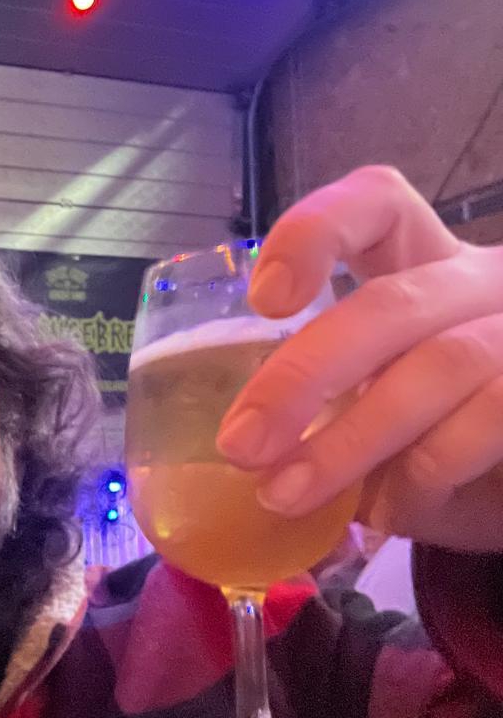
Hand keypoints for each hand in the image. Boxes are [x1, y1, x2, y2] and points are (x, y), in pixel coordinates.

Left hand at [217, 164, 502, 552]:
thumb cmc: (444, 448)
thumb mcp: (371, 424)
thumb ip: (317, 420)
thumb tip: (239, 459)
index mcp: (425, 270)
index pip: (377, 207)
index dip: (315, 233)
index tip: (265, 300)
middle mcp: (481, 287)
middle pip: (391, 304)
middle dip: (303, 376)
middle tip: (241, 444)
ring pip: (441, 365)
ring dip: (350, 440)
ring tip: (286, 493)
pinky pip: (487, 421)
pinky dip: (424, 471)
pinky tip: (387, 509)